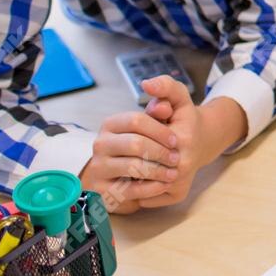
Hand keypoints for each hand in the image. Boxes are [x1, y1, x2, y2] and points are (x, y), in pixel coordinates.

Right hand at [80, 97, 179, 212]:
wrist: (142, 172)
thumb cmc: (156, 140)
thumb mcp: (166, 114)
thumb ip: (165, 94)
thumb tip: (149, 84)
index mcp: (111, 124)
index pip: (136, 120)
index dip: (160, 131)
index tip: (176, 140)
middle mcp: (100, 144)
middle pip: (135, 144)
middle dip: (161, 152)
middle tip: (177, 159)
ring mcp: (99, 167)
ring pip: (133, 168)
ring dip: (158, 170)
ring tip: (173, 173)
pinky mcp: (103, 190)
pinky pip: (129, 190)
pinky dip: (151, 187)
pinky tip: (163, 184)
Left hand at [132, 77, 212, 209]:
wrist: (204, 140)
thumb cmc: (185, 119)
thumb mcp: (179, 97)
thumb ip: (166, 87)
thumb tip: (147, 84)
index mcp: (181, 139)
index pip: (140, 144)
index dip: (129, 140)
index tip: (124, 136)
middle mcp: (183, 165)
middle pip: (137, 166)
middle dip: (125, 161)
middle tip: (119, 154)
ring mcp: (181, 183)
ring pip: (140, 186)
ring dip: (127, 179)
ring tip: (122, 167)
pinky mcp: (178, 195)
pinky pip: (146, 198)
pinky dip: (135, 191)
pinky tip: (134, 179)